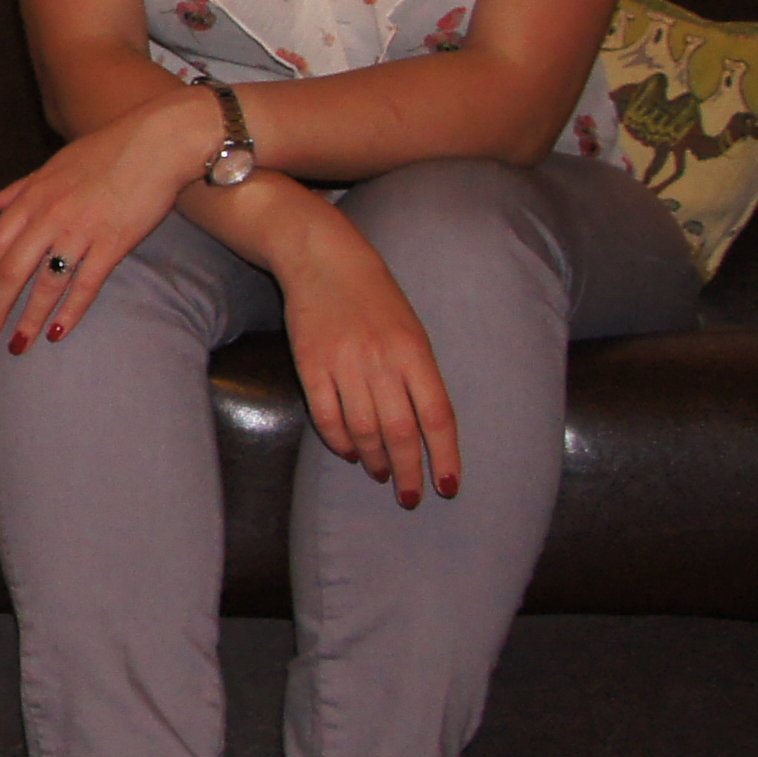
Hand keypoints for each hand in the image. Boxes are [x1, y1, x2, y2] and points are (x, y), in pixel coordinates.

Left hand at [0, 89, 226, 345]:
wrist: (157, 141)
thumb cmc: (106, 151)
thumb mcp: (53, 166)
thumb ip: (19, 189)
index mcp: (32, 197)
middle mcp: (49, 215)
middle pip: (11, 270)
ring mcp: (80, 230)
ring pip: (45, 283)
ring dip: (27, 318)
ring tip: (16, 347)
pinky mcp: (113, 243)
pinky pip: (85, 284)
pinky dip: (69, 311)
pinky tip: (57, 333)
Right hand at [276, 212, 461, 506]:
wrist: (323, 260)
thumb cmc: (376, 297)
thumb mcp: (411, 330)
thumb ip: (418, 377)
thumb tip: (424, 430)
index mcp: (414, 352)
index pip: (436, 416)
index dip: (443, 455)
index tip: (447, 487)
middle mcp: (381, 361)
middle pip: (399, 432)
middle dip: (408, 472)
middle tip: (410, 497)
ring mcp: (343, 364)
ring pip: (363, 430)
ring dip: (373, 460)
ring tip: (380, 473)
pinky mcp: (310, 365)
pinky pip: (326, 416)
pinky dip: (339, 441)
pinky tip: (348, 452)